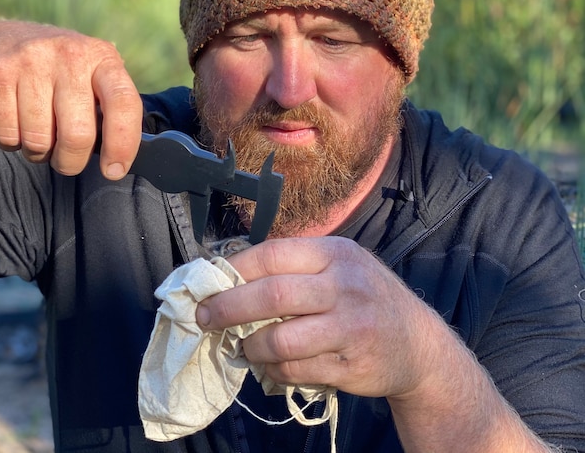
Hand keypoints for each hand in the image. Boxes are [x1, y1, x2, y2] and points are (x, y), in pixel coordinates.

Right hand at [0, 20, 142, 178]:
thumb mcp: (88, 74)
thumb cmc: (53, 71)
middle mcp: (69, 55)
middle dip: (70, 161)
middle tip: (65, 159)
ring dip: (38, 152)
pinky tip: (14, 122)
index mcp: (101, 57)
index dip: (122, 143)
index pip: (124, 102)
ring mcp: (31, 62)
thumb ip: (107, 107)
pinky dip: (10, 142)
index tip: (114, 170)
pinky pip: (8, 136)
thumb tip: (118, 158)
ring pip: (39, 141)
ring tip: (36, 134)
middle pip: (77, 135)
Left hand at [196, 237, 447, 398]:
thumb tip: (227, 276)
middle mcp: (345, 287)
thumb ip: (294, 268)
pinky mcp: (352, 366)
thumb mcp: (340, 267)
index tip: (208, 283)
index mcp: (335, 254)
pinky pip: (295, 370)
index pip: (273, 254)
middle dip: (227, 308)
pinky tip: (271, 365)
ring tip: (242, 346)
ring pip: (280, 339)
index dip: (234, 269)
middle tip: (204, 319)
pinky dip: (274, 370)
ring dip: (250, 346)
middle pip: (272, 296)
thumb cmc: (364, 298)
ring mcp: (351, 328)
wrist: (419, 345)